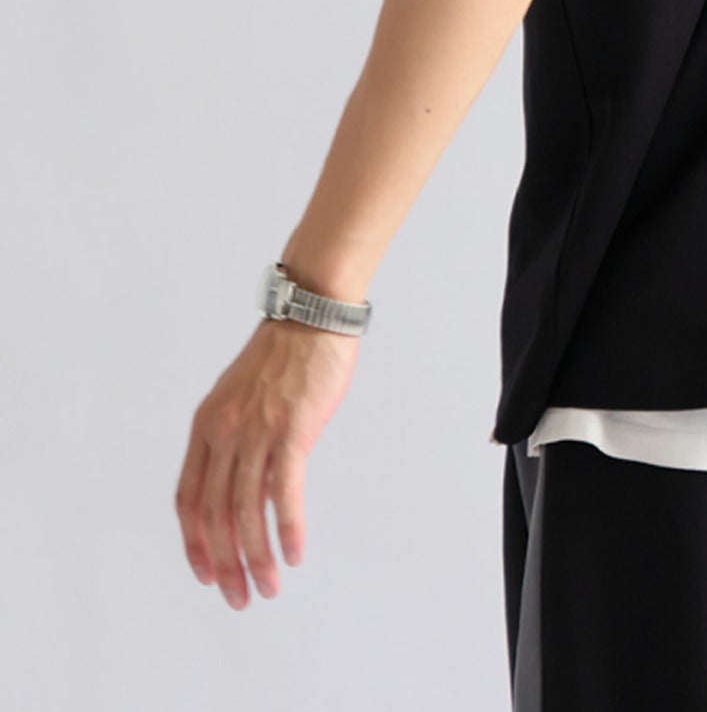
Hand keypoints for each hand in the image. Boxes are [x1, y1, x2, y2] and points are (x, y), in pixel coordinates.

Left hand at [175, 317, 359, 608]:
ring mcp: (256, 432)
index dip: (194, 544)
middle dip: (226, 564)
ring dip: (256, 557)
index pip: (187, 499)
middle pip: (214, 515)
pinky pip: (284, 492)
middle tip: (241, 598)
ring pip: (246, 512)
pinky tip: (293, 554)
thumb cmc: (286, 356)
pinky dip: (287, 529)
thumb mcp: (244, 399)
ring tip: (268, 587)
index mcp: (207, 425)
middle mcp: (224, 432)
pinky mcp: (292, 430)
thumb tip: (251, 494)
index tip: (207, 576)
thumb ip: (239, 443)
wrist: (311, 315)